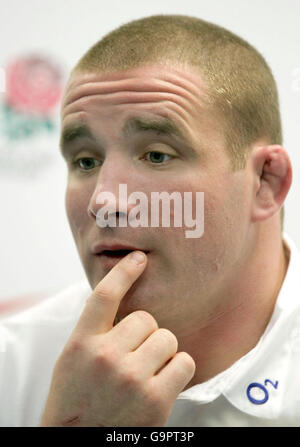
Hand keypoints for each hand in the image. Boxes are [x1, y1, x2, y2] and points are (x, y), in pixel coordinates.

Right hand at [40, 251, 194, 426]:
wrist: (79, 444)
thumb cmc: (77, 399)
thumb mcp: (73, 360)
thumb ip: (94, 331)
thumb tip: (122, 301)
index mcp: (81, 343)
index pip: (104, 297)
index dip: (124, 273)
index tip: (138, 257)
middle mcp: (105, 356)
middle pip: (146, 319)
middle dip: (145, 334)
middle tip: (133, 356)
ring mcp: (131, 378)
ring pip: (167, 338)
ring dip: (162, 352)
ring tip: (145, 372)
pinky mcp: (155, 399)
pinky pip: (184, 361)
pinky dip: (177, 369)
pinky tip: (161, 383)